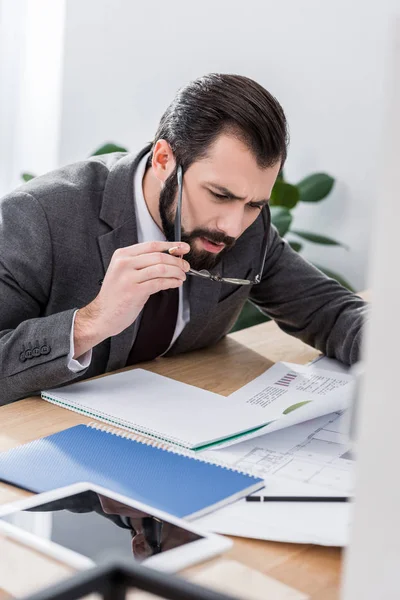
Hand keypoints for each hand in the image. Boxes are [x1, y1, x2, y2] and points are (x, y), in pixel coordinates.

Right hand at [73, 241, 189, 357]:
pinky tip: (176, 283)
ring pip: (161, 268)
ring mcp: (128, 277)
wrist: (102, 315)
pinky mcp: (135, 291)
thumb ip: (142, 263)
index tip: (183, 248)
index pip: (151, 245)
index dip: (171, 245)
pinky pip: (159, 283)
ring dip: (176, 272)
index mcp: (122, 255)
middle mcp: (124, 263)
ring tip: (182, 276)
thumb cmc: (116, 295)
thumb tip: (169, 257)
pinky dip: (172, 282)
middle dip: (177, 260)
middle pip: (159, 256)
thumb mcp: (124, 272)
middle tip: (185, 266)